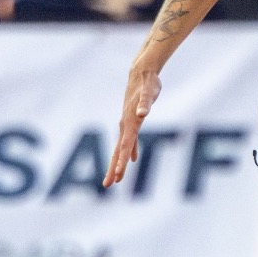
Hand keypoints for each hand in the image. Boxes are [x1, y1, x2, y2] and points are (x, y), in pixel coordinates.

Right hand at [103, 66, 162, 186]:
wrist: (142, 72)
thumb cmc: (147, 82)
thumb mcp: (149, 92)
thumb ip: (146, 103)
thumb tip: (143, 113)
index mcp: (129, 122)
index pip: (124, 146)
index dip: (121, 162)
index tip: (119, 176)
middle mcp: (126, 125)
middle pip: (118, 151)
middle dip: (114, 168)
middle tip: (108, 184)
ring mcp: (128, 123)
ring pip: (121, 148)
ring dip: (119, 163)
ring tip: (116, 179)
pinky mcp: (133, 120)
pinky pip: (130, 140)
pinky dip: (130, 151)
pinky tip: (133, 159)